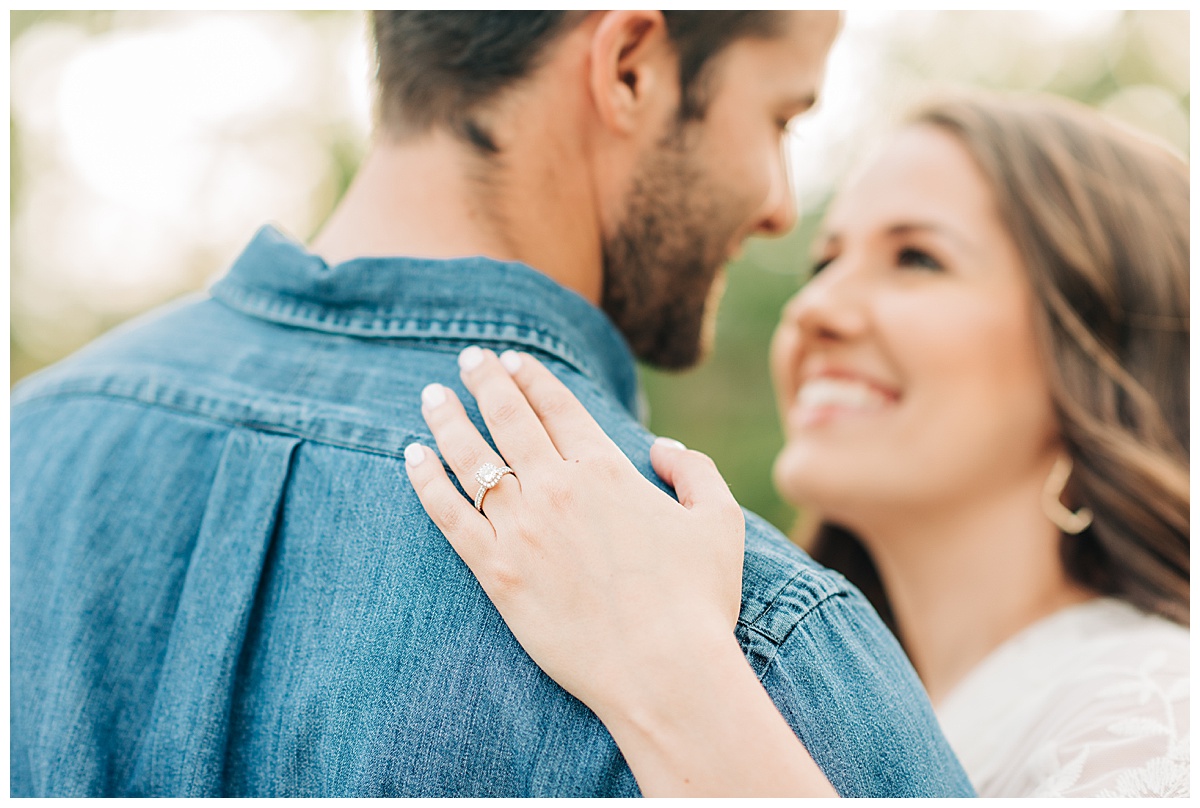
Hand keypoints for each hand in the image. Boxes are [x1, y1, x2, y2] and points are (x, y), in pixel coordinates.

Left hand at [403, 346, 745, 719]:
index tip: (513, 359)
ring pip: (472, 458)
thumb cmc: (700, 600)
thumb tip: (664, 447)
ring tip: (431, 394)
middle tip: (469, 356)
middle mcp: (558, 488)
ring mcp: (522, 530)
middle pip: (509, 418)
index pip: (558, 407)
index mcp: (608, 470)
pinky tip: (411, 456)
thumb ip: (695, 471)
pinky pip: (449, 515)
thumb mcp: (720, 521)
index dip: (532, 378)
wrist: (663, 672)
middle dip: (486, 381)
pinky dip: (426, 481)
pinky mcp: (497, 573)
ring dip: (448, 419)